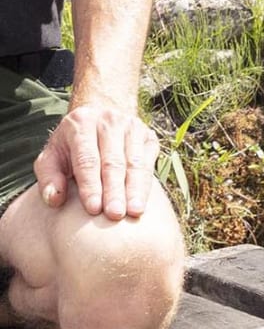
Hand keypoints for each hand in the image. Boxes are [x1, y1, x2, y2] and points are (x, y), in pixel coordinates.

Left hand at [33, 102, 159, 220]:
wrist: (100, 115)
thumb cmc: (72, 144)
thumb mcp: (52, 155)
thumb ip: (49, 177)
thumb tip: (55, 200)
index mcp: (81, 123)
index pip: (87, 158)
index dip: (90, 185)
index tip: (93, 209)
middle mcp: (109, 121)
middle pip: (113, 161)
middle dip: (114, 190)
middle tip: (115, 214)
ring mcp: (132, 127)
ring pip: (135, 163)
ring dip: (135, 189)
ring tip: (133, 211)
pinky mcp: (149, 136)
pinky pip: (149, 163)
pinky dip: (146, 184)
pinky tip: (142, 203)